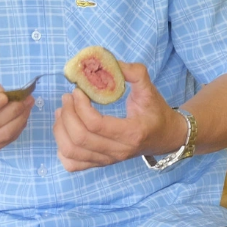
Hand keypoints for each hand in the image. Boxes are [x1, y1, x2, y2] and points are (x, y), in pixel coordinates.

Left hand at [52, 61, 185, 172]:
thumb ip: (133, 72)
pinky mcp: (100, 164)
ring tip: (62, 111)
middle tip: (67, 98)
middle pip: (79, 138)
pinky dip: (62, 149)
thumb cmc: (156, 112)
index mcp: (132, 133)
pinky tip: (66, 132)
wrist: (165, 137)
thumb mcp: (150, 89)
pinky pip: (72, 164)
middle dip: (67, 115)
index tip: (78, 90)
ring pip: (71, 152)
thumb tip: (108, 62)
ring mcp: (108, 160)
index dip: (80, 106)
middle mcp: (118, 151)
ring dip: (60, 130)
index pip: (96, 124)